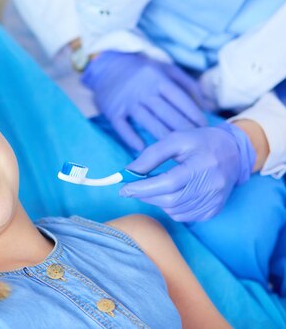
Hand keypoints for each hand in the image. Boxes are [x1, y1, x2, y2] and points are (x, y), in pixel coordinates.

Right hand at [82, 51, 206, 149]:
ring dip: (162, 135)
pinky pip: (123, 127)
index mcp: (157, 78)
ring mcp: (126, 101)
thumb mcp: (165, 68)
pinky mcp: (112, 111)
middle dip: (182, 128)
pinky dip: (132, 138)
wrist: (106, 66)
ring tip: (177, 149)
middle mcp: (142, 89)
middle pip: (165, 112)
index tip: (204, 128)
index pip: (179, 98)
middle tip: (195, 143)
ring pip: (147, 120)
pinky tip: (143, 149)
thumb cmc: (142, 71)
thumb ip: (187, 84)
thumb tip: (208, 105)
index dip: (192, 113)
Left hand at [120, 123, 255, 221]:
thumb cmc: (200, 142)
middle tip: (134, 188)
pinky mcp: (214, 210)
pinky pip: (185, 216)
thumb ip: (151, 155)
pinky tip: (171, 194)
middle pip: (170, 200)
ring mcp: (215, 200)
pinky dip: (171, 208)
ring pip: (175, 210)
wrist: (233, 152)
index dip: (143, 188)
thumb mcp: (175, 140)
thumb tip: (128, 172)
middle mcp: (212, 186)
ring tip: (155, 187)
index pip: (167, 183)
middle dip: (146, 196)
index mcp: (202, 165)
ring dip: (157, 202)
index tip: (123, 189)